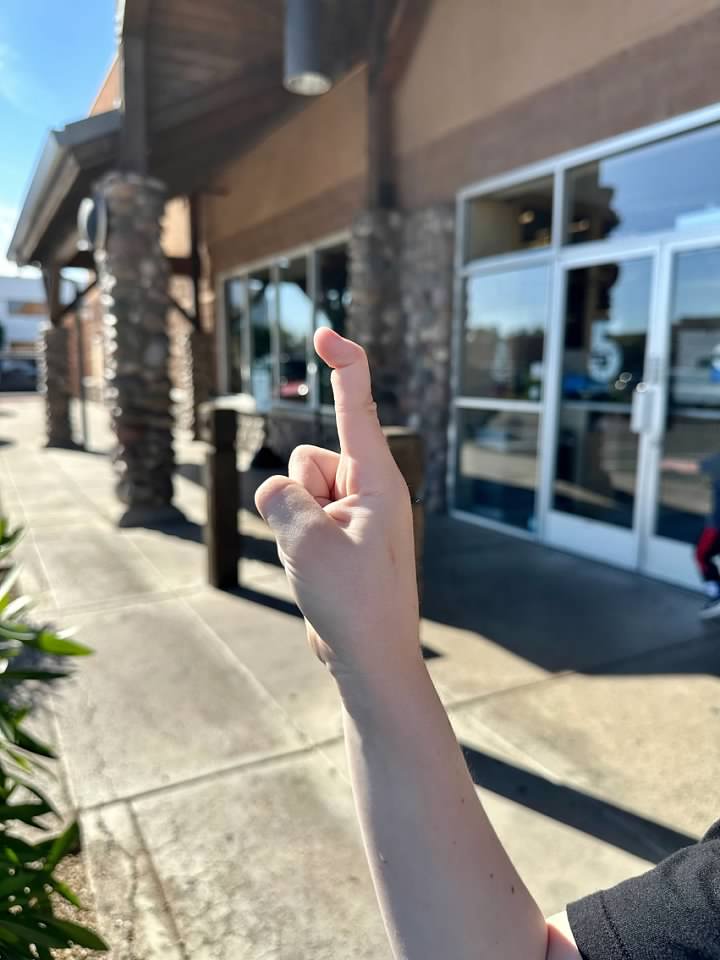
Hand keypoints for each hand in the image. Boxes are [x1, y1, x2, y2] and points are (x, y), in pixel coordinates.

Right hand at [254, 328, 419, 688]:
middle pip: (306, 457)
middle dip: (298, 492)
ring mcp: (352, 513)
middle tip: (324, 545)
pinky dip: (294, 539)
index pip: (358, 406)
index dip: (343, 365)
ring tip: (320, 562)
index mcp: (378, 479)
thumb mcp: (308, 544)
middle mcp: (368, 488)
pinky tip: (316, 574)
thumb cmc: (354, 602)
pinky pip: (297, 516)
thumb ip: (281, 499)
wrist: (371, 657)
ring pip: (296, 489)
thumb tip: (274, 489)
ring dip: (294, 521)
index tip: (325, 334)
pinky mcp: (336, 535)